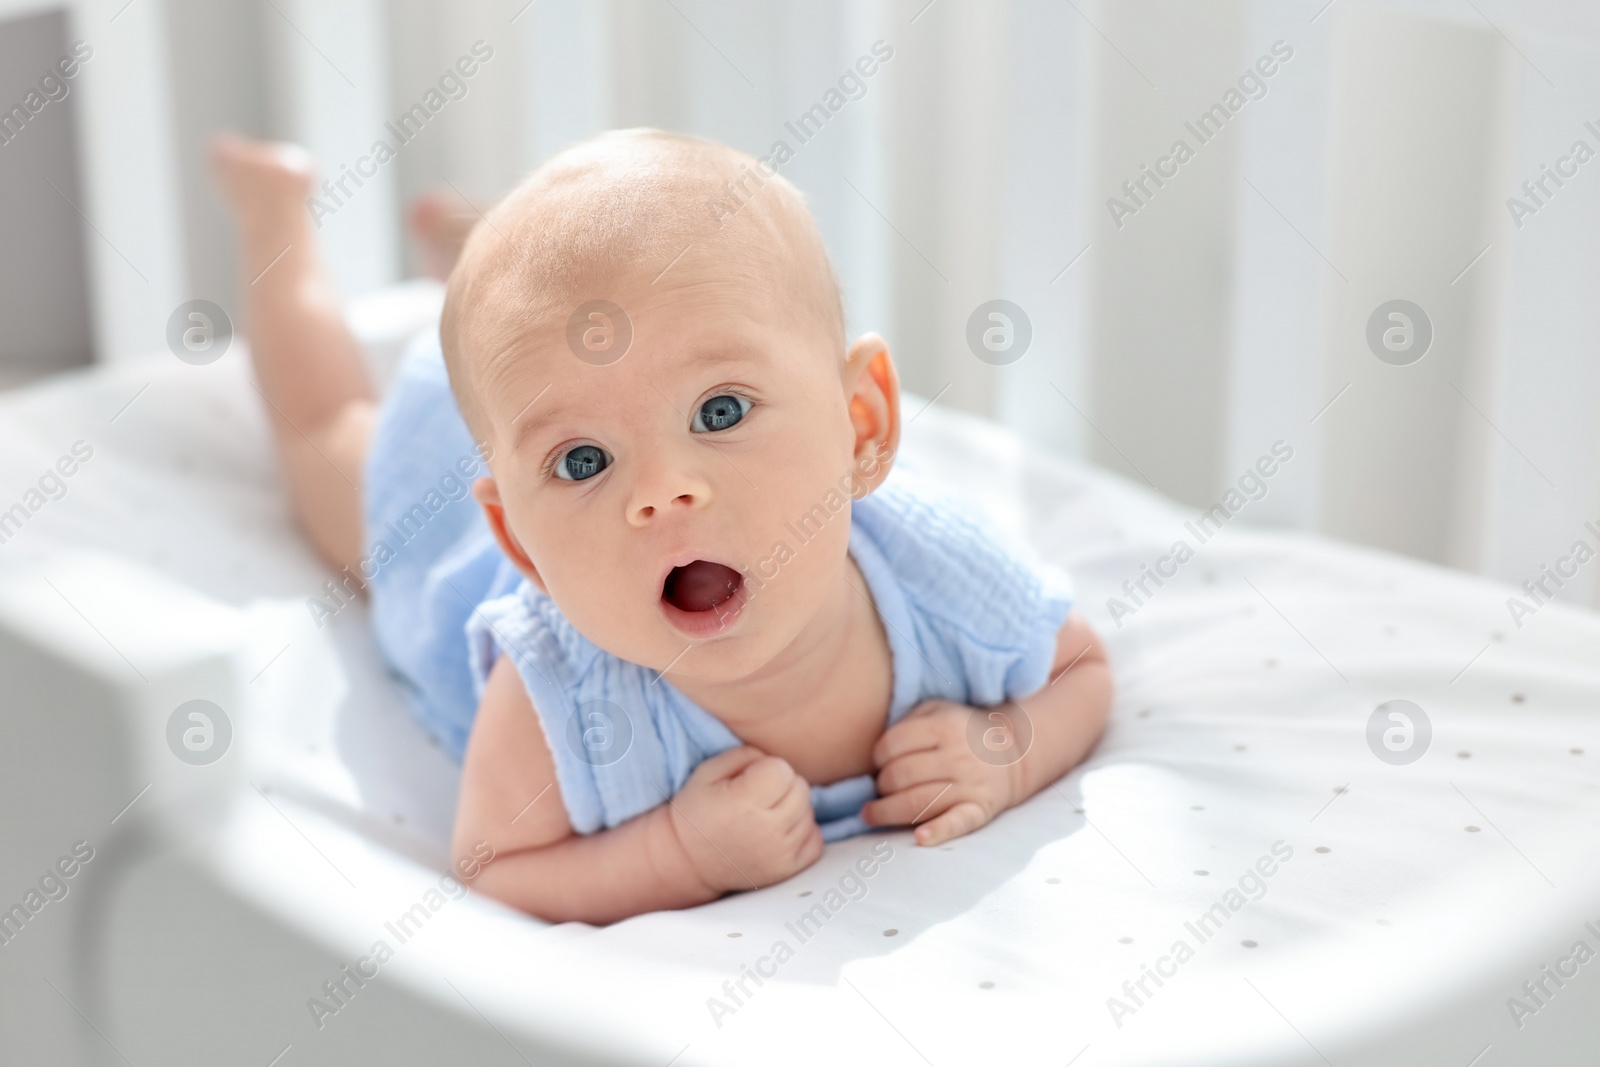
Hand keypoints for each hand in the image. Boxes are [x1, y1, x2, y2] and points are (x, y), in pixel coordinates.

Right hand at [667, 745, 824, 893]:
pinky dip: (803, 833)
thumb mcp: (708, 771)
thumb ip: (746, 755)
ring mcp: (780, 854)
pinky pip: (815, 841)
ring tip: (765, 816)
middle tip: (758, 797)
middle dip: (783, 786)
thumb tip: (774, 761)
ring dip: (793, 810)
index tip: (750, 780)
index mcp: (744, 802)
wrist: (687, 861)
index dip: (768, 768)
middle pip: (801, 789)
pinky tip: (779, 832)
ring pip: (809, 813)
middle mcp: (766, 830)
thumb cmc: (697, 811)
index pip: (783, 769)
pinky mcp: (787, 870)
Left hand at [860, 700, 1024, 846]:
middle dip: (881, 785)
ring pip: (919, 802)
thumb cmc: (959, 732)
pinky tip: (919, 838)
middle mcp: (958, 755)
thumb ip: (906, 722)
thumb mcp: (936, 710)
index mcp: (944, 726)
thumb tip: (874, 754)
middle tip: (878, 788)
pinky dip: (938, 832)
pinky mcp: (980, 809)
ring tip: (871, 814)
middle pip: (901, 775)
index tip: (877, 762)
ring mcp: (971, 784)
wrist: (1011, 752)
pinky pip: (957, 822)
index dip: (877, 756)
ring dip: (887, 812)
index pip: (893, 744)